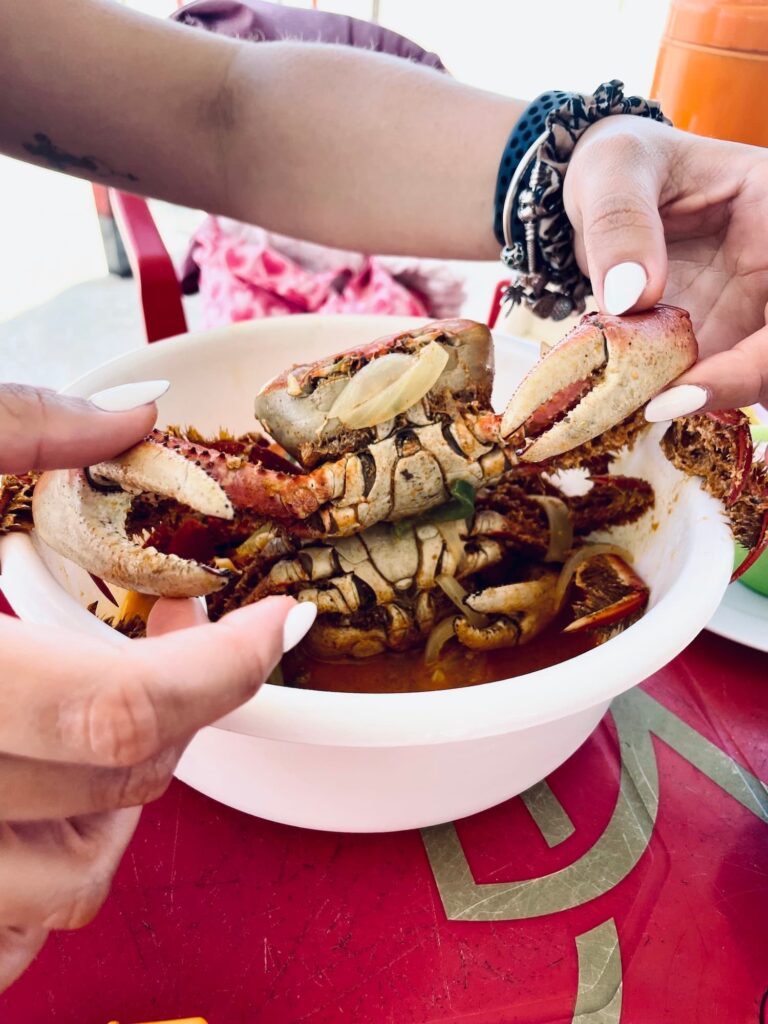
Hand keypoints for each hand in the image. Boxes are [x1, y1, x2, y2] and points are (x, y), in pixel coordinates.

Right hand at [0, 386, 300, 990]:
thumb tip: (136, 415)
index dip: (224, 670)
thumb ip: (14, 433)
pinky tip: (32, 796)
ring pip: (58, 889)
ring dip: (120, 803)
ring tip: (110, 715)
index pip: (118, 710)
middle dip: (188, 710)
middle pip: (109, 793)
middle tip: (194, 634)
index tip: (279, 622)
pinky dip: (38, 876)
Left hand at [564, 115, 767, 412]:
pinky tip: (637, 404)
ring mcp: (750, 312)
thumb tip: (631, 295)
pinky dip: (682, 400)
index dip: (754, 359)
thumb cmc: (619, 165)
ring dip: (707, 402)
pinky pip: (714, 384)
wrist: (601, 193)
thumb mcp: (613, 170)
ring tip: (638, 407)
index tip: (684, 389)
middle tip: (657, 409)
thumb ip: (620, 222)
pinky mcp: (719, 341)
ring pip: (757, 377)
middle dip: (738, 389)